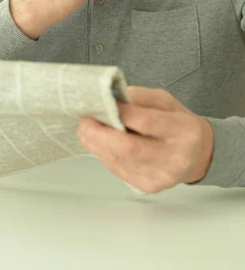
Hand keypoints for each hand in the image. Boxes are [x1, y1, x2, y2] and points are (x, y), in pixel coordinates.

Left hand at [77, 86, 213, 193]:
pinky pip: (119, 170)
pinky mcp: (150, 186)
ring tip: (86, 130)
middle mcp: (174, 157)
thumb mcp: (166, 101)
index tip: (103, 103)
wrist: (198, 155)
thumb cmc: (179, 124)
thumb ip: (141, 98)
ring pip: (120, 160)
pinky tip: (99, 144)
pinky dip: (105, 155)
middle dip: (100, 133)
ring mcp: (162, 175)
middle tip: (85, 121)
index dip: (121, 113)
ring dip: (97, 144)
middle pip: (129, 148)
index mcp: (183, 131)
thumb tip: (113, 98)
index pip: (147, 122)